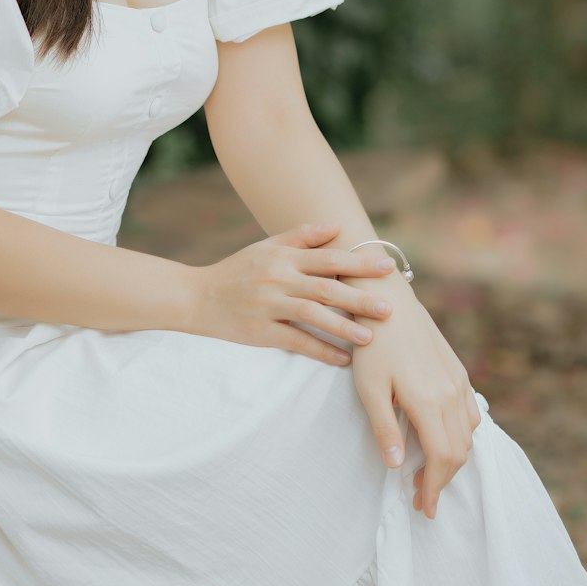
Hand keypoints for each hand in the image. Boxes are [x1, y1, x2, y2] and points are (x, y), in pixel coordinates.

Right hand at [192, 222, 397, 364]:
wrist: (197, 296)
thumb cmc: (237, 270)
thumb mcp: (266, 247)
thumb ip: (300, 236)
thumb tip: (336, 225)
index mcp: (282, 257)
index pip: (327, 259)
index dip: (358, 264)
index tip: (386, 268)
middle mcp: (277, 279)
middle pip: (325, 288)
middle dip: (358, 298)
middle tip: (389, 308)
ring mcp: (268, 305)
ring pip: (312, 315)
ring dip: (343, 327)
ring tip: (370, 336)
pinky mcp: (259, 332)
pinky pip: (295, 341)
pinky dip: (320, 350)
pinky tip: (343, 359)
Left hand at [349, 288, 482, 518]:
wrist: (388, 299)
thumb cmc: (372, 343)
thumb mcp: (369, 387)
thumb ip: (384, 428)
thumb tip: (395, 466)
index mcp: (428, 402)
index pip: (441, 459)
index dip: (434, 487)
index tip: (422, 507)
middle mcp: (451, 394)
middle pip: (458, 452)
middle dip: (442, 480)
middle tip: (421, 497)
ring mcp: (458, 381)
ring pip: (468, 435)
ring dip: (453, 460)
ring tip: (429, 473)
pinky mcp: (458, 371)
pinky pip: (470, 413)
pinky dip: (462, 436)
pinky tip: (444, 439)